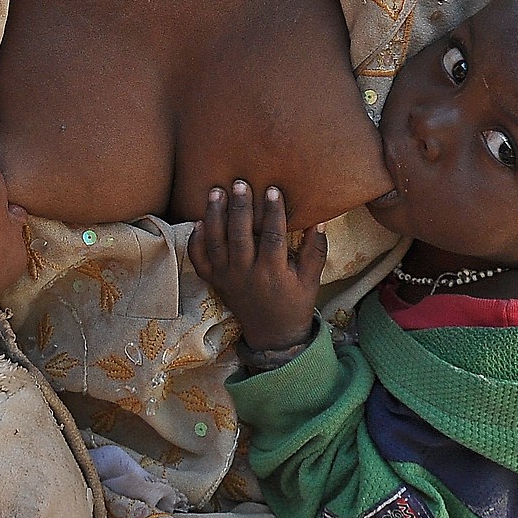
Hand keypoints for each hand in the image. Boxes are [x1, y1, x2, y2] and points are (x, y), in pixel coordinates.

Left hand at [189, 181, 325, 353]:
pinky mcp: (215, 281)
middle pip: (240, 236)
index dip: (273, 213)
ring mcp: (227, 278)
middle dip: (239, 208)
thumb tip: (320, 220)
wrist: (272, 333)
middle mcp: (246, 274)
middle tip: (240, 183)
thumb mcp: (311, 279)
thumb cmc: (295, 302)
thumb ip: (316, 250)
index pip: (272, 237)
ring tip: (216, 192)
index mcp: (273, 273)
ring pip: (216, 244)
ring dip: (215, 216)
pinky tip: (199, 221)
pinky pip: (200, 261)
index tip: (273, 190)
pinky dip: (197, 241)